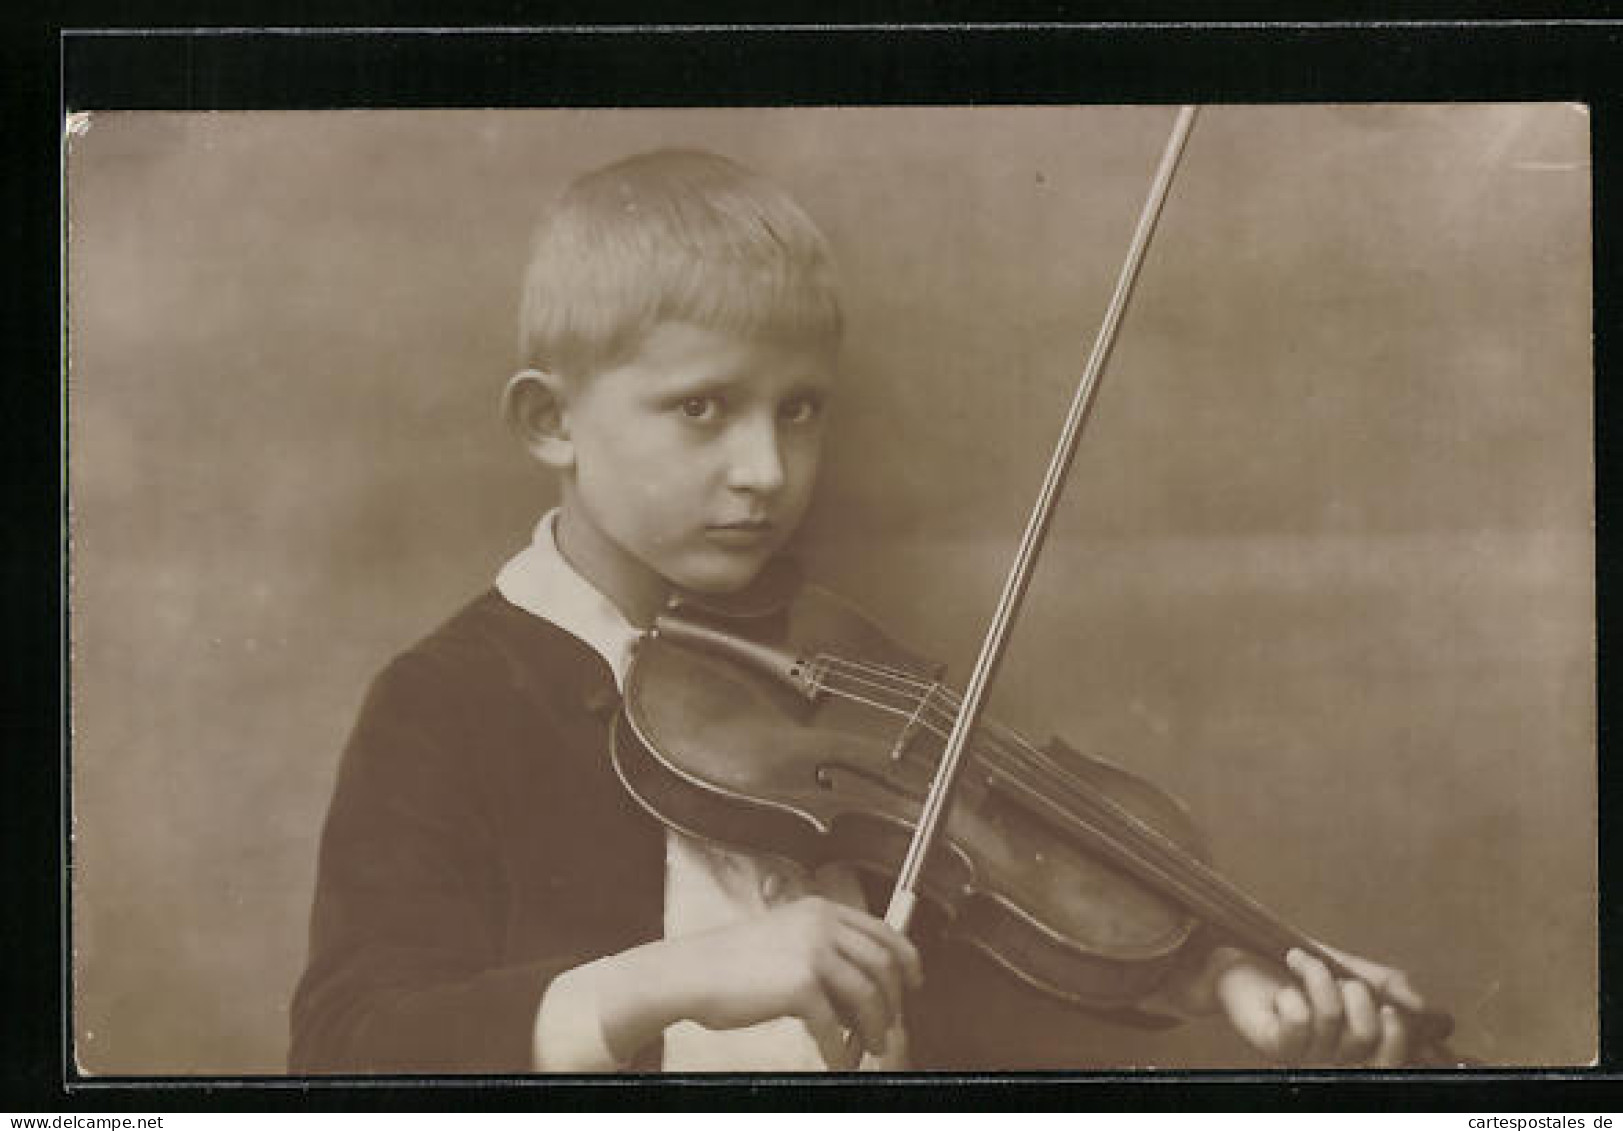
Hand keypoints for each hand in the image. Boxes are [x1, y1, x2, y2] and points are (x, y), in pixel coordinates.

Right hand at [607, 896, 922, 1065]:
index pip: (883, 931)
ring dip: (874, 1028)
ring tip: (868, 1047)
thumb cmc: (731, 962)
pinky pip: (835, 1025)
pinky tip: (836, 1059)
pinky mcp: (800, 985)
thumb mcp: (785, 940)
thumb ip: (824, 953)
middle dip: (893, 1001)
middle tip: (889, 1026)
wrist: (692, 972)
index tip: (913, 982)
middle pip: (884, 965)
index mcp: (820, 910)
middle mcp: (822, 925)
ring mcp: (813, 952)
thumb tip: (859, 991)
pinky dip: (840, 1049)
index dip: (907, 959)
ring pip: (868, 996)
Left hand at [1213, 944, 1425, 1065]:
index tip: (1387, 1004)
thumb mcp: (1355, 970)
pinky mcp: (1275, 1047)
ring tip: (1300, 962)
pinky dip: (1293, 990)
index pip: (1396, 1062)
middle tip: (1340, 977)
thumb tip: (1432, 1014)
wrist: (1241, 957)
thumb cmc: (1300, 971)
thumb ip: (1395, 988)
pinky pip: (1299, 1020)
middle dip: (1358, 994)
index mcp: (1361, 1048)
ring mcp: (1306, 1056)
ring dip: (1318, 977)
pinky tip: (1282, 989)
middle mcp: (1337, 1061)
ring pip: (1332, 1018)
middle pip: (1369, 1037)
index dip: (1399, 1035)